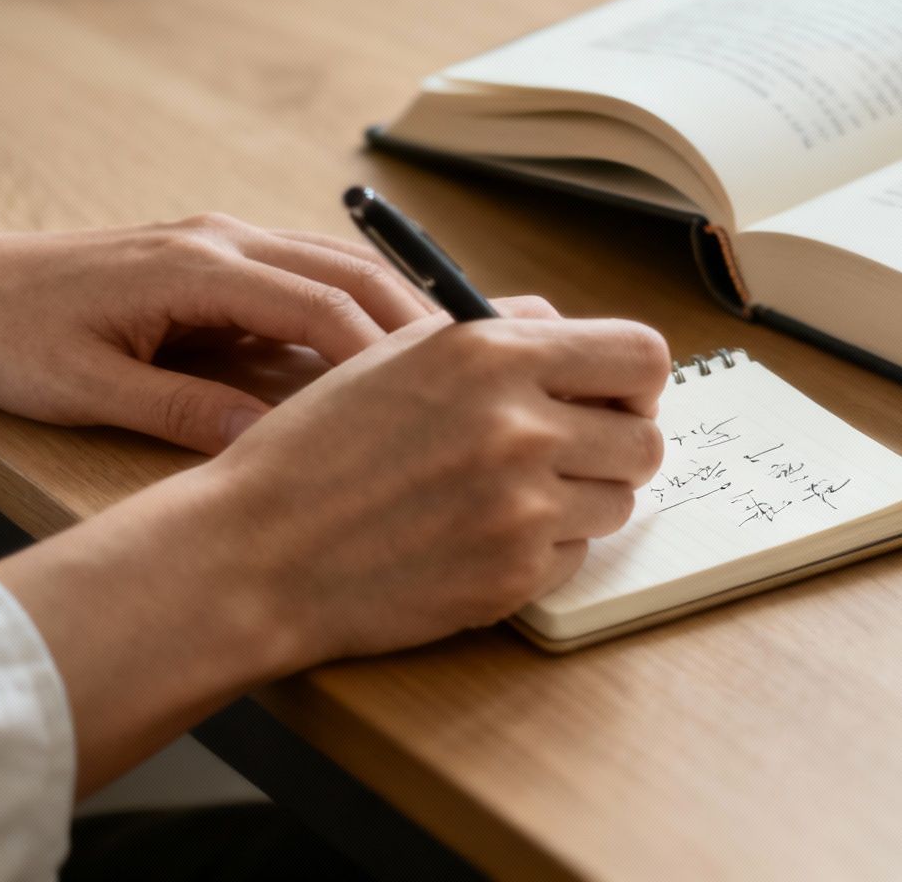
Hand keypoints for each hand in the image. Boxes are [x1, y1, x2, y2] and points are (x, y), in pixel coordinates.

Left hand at [0, 214, 437, 452]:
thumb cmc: (10, 336)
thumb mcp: (84, 389)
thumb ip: (179, 410)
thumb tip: (266, 439)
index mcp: (196, 267)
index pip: (319, 305)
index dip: (382, 353)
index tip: (432, 399)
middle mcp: (223, 240)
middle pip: (352, 272)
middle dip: (419, 324)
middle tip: (479, 376)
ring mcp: (226, 242)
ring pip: (341, 268)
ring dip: (398, 312)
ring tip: (454, 367)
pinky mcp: (221, 259)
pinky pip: (312, 278)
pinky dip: (360, 310)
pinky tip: (388, 356)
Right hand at [0, 308, 670, 791]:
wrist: (256, 552)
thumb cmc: (319, 451)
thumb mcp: (400, 358)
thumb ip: (498, 335)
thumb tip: (569, 327)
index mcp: (494, 353)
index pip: (643, 356)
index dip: (636, 382)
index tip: (614, 398)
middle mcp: (519, 424)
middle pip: (646, 438)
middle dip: (616, 448)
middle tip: (568, 456)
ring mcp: (522, 506)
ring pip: (620, 501)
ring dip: (581, 502)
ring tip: (510, 499)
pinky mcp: (514, 575)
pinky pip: (576, 557)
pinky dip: (543, 552)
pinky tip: (479, 540)